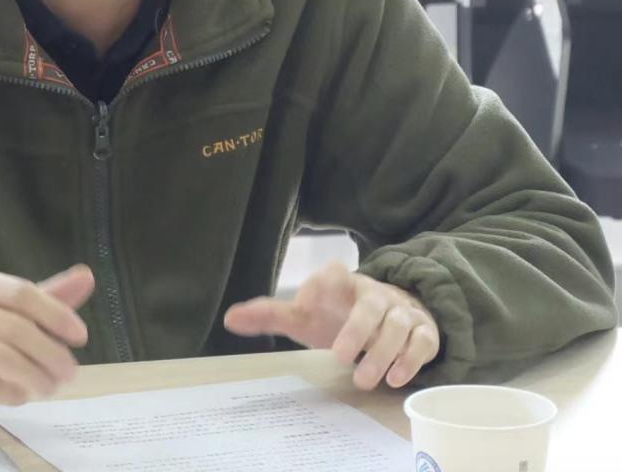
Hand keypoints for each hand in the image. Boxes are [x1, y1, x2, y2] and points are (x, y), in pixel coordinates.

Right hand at [0, 263, 94, 405]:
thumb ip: (38, 294)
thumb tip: (87, 278)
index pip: (22, 292)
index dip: (56, 314)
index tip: (80, 336)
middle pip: (15, 328)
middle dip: (50, 353)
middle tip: (70, 372)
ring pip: (1, 357)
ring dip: (35, 376)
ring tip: (51, 387)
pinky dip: (9, 391)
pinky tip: (23, 394)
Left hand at [223, 261, 439, 388]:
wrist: (391, 313)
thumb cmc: (339, 315)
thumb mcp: (306, 316)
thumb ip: (271, 315)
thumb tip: (229, 318)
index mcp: (343, 283)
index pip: (334, 273)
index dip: (320, 283)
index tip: (304, 302)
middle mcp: (374, 294)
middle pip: (370, 303)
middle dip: (357, 329)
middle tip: (339, 356)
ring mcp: (401, 311)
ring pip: (398, 325)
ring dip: (382, 353)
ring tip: (364, 379)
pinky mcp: (423, 331)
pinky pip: (422, 342)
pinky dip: (411, 360)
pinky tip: (396, 378)